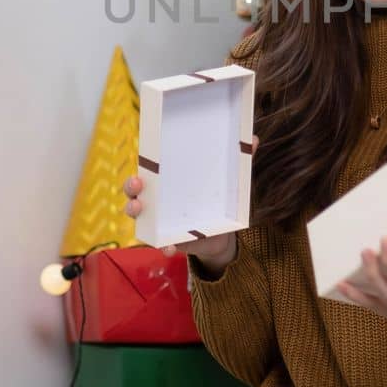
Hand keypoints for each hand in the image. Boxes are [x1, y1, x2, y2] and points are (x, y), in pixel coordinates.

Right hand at [122, 135, 258, 274]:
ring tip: (140, 210)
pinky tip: (169, 248)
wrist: (222, 234)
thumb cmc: (217, 200)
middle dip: (131, 189)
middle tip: (137, 185)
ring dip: (135, 213)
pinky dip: (163, 246)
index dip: (136, 171)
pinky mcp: (170, 241)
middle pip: (135, 194)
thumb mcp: (226, 181)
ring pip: (140, 218)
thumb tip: (255, 139)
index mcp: (167, 183)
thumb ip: (237, 161)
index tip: (138, 172)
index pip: (145, 174)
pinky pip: (161, 244)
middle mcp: (158, 202)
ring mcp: (160, 222)